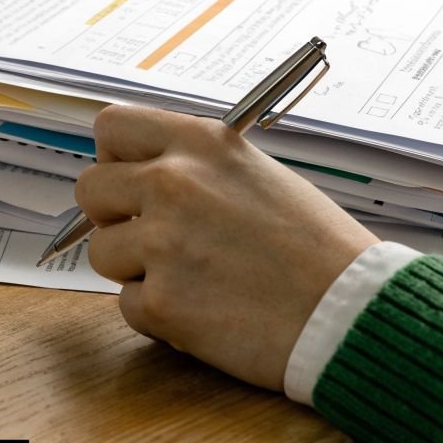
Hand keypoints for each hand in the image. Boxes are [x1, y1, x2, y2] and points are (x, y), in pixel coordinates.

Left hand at [75, 105, 377, 390]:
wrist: (352, 313)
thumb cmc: (315, 248)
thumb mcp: (257, 175)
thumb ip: (196, 169)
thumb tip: (139, 174)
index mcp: (198, 144)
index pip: (111, 127)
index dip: (114, 158)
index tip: (130, 180)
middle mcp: (172, 183)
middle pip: (90, 189)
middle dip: (114, 216)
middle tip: (156, 238)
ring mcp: (161, 243)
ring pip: (101, 252)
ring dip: (136, 270)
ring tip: (194, 278)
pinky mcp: (160, 302)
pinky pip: (127, 305)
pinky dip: (157, 315)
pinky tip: (205, 312)